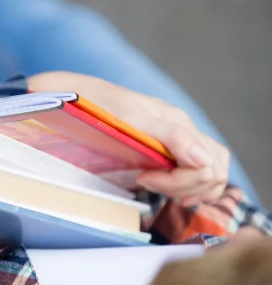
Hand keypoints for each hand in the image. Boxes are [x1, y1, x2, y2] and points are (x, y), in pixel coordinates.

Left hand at [28, 71, 229, 205]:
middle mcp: (182, 131)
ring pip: (210, 173)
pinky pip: (195, 171)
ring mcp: (175, 140)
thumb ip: (170, 138)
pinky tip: (164, 188)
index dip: (180, 181)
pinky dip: (188, 186)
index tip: (143, 178)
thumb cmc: (93, 106)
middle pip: (214, 171)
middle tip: (148, 184)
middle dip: (188, 187)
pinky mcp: (164, 149)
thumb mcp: (129, 120)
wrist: (70, 95)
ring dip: (191, 189)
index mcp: (177, 123)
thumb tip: (204, 161)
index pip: (208, 167)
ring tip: (157, 187)